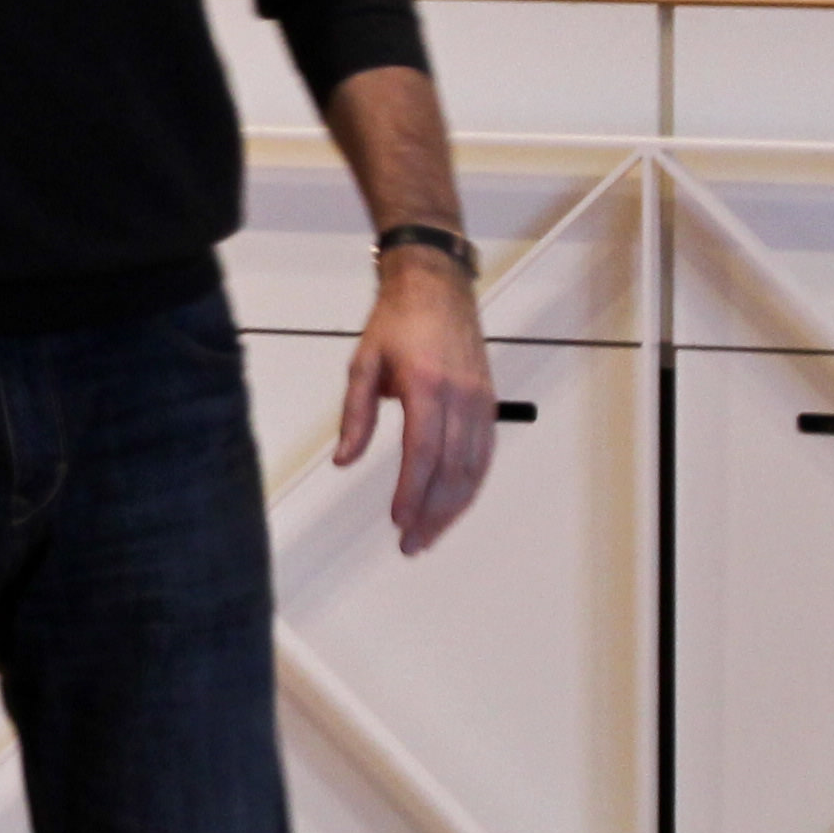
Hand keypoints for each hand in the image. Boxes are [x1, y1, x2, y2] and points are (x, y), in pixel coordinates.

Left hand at [334, 253, 498, 553]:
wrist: (437, 288)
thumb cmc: (395, 323)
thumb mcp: (363, 362)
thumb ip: (355, 414)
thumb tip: (344, 461)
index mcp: (427, 386)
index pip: (423, 452)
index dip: (412, 491)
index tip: (398, 521)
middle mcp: (461, 398)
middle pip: (452, 469)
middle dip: (433, 513)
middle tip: (411, 544)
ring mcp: (481, 402)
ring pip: (474, 468)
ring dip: (454, 508)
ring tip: (430, 535)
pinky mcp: (489, 404)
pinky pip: (484, 455)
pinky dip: (470, 486)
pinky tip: (453, 505)